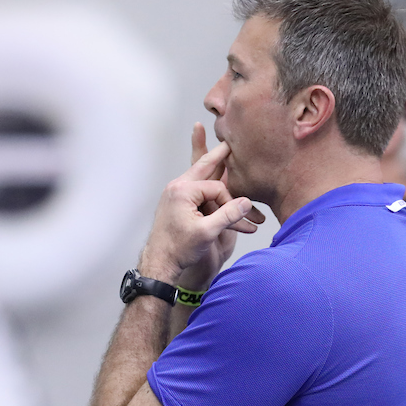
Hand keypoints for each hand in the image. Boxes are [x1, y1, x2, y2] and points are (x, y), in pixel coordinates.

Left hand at [138, 124, 263, 289]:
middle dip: (219, 156)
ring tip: (223, 154)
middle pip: (204, 166)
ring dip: (216, 174)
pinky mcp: (177, 203)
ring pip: (201, 178)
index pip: (217, 187)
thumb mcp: (208, 232)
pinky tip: (215, 186)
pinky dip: (209, 190)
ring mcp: (176, 194)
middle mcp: (177, 188)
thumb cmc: (178, 249)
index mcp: (183, 191)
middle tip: (229, 142)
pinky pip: (196, 190)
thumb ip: (229, 215)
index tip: (236, 218)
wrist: (159, 263)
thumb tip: (246, 203)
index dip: (230, 203)